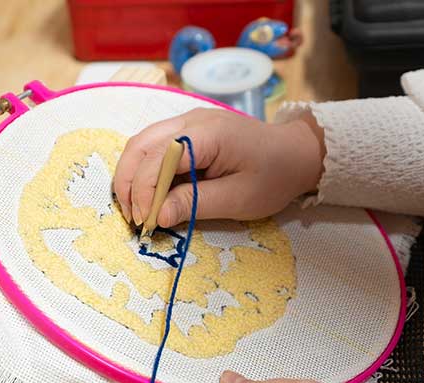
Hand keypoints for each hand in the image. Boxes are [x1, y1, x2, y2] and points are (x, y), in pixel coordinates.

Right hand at [113, 108, 323, 227]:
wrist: (295, 153)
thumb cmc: (273, 176)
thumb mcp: (237, 198)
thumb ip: (195, 204)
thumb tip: (157, 216)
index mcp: (208, 134)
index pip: (158, 158)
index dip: (144, 191)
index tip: (145, 222)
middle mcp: (191, 119)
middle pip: (140, 144)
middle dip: (128, 182)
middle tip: (132, 218)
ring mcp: (187, 121)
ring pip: (142, 143)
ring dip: (132, 175)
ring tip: (136, 208)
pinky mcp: (188, 130)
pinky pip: (155, 146)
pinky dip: (145, 170)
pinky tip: (149, 194)